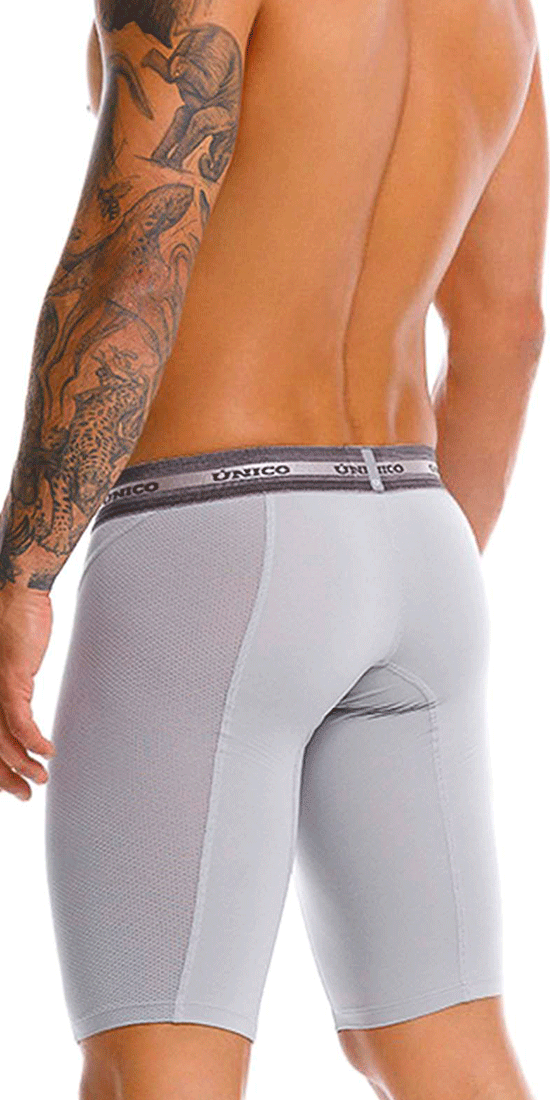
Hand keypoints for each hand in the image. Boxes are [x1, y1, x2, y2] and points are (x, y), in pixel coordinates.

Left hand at [0, 584, 54, 800]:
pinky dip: (33, 742)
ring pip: (1, 742)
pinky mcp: (9, 681)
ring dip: (23, 766)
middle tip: (25, 793)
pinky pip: (20, 723)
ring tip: (40, 779)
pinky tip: (47, 752)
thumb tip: (23, 717)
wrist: (19, 593)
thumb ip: (13, 694)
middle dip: (5, 777)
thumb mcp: (12, 668)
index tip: (12, 784)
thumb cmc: (15, 626)